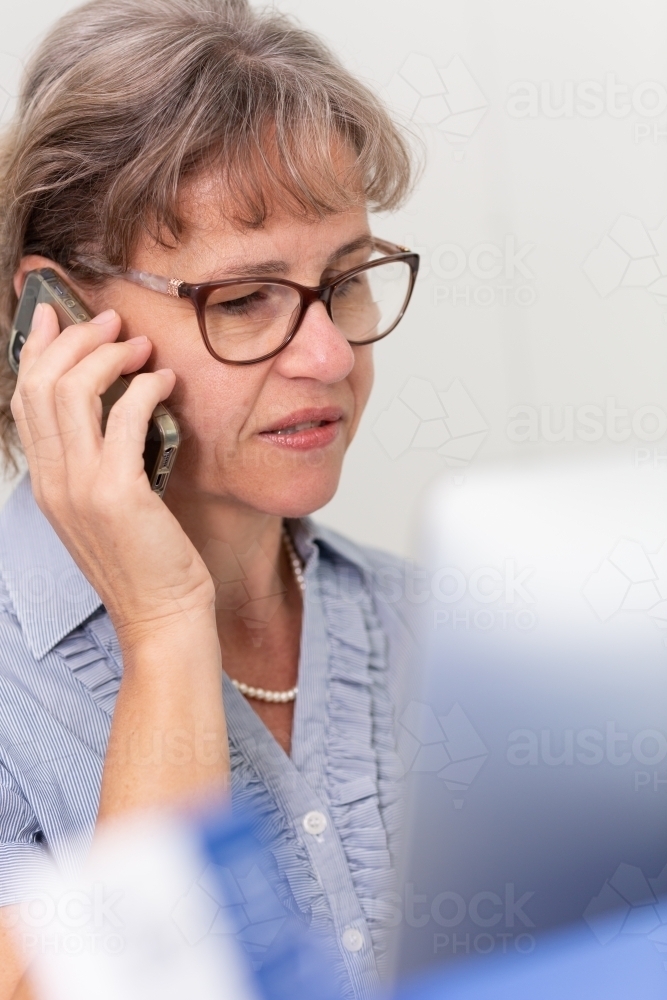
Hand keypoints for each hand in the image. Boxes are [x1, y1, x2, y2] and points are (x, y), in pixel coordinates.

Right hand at [10, 303, 215, 643]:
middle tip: (110, 321)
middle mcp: (54, 482)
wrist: (161, 619)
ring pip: (73, 391)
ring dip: (108, 355)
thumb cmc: (145, 564)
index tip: (55, 315)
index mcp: (47, 484)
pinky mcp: (118, 493)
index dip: (37, 350)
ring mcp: (80, 487)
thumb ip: (96, 463)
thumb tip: (116, 407)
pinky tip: (164, 383)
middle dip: (74, 339)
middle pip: (41, 384)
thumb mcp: (105, 509)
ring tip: (139, 345)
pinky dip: (145, 387)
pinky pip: (124, 417)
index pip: (24, 400)